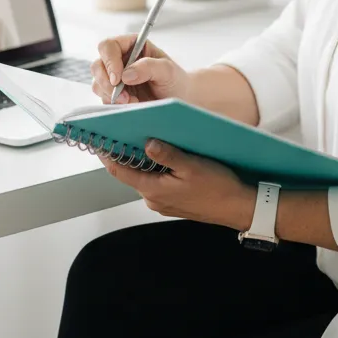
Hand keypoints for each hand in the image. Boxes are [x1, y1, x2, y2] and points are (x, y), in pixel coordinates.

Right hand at [91, 34, 191, 104]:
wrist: (178, 100)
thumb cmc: (175, 80)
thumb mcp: (167, 70)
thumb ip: (149, 67)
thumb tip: (126, 74)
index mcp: (131, 45)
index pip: (109, 46)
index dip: (110, 61)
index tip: (118, 78)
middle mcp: (119, 59)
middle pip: (98, 65)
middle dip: (107, 82)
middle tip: (123, 96)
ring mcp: (114, 77)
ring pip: (97, 83)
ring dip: (111, 95)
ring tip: (133, 102)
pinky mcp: (114, 94)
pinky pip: (103, 98)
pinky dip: (114, 104)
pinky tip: (132, 105)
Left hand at [99, 139, 254, 229]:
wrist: (238, 206)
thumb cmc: (218, 188)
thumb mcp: (192, 166)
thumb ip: (167, 154)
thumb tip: (147, 143)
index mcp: (153, 190)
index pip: (119, 172)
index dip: (107, 154)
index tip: (100, 139)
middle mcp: (153, 199)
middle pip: (131, 173)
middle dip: (127, 153)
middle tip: (125, 131)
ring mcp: (163, 202)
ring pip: (145, 176)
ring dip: (143, 160)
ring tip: (146, 138)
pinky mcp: (172, 201)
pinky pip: (157, 181)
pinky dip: (156, 168)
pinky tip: (165, 155)